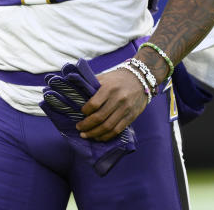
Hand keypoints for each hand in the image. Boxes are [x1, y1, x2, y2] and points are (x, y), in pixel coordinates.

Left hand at [39, 60, 135, 175]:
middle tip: (79, 128)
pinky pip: (117, 130)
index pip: (94, 104)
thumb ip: (91, 84)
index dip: (85, 112)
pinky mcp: (131, 116)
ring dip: (95, 134)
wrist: (140, 79)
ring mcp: (125, 109)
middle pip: (100, 118)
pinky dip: (106, 136)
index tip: (80, 114)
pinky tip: (99, 137)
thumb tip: (73, 90)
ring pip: (108, 127)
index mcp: (109, 88)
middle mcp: (118, 99)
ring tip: (86, 135)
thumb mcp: (104, 77)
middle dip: (87, 126)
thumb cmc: (118, 78)